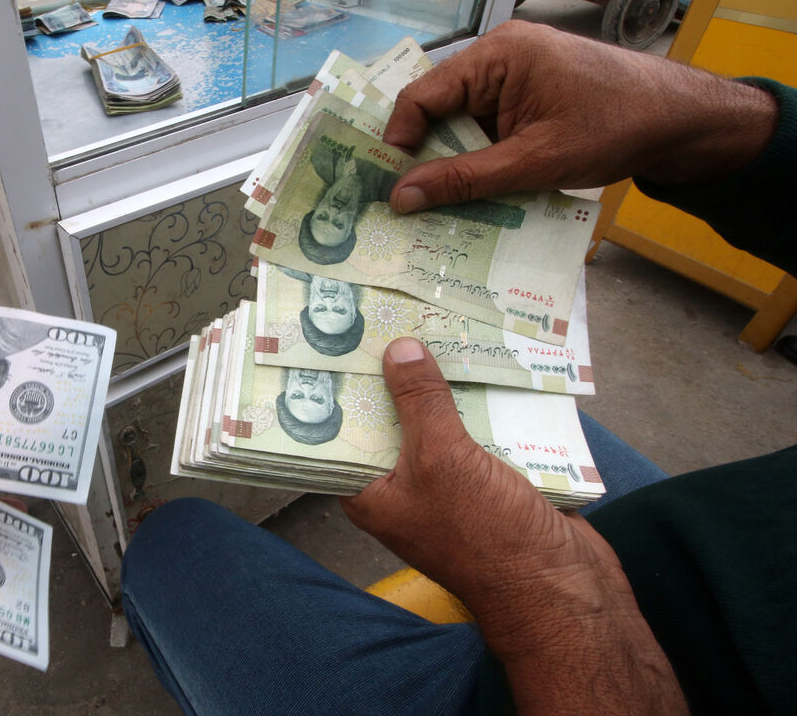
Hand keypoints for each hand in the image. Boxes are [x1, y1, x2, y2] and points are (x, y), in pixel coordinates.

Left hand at [341, 338, 686, 714]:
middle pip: (393, 419)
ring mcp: (449, 485)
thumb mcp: (441, 457)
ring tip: (443, 323)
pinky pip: (481, 432)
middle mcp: (403, 488)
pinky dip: (486, 404)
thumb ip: (418, 401)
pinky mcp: (490, 482)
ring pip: (441, 422)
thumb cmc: (485, 534)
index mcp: (370, 492)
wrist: (561, 588)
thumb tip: (398, 350)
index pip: (341, 432)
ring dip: (448, 385)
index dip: (341, 388)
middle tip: (397, 314)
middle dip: (399, 374)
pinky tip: (492, 361)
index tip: (340, 338)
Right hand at [381, 21, 777, 212]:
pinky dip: (480, 161)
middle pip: (438, 111)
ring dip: (455, 165)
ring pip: (460, 126)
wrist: (681, 121)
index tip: (390, 187)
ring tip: (442, 207)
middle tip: (410, 206)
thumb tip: (401, 198)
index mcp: (497, 55)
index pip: (422, 95)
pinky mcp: (527, 97)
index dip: (399, 142)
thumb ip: (464, 180)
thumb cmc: (615, 128)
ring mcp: (514, 76)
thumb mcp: (533, 161)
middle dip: (426, 159)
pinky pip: (486, 130)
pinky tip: (477, 195)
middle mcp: (498, 58)